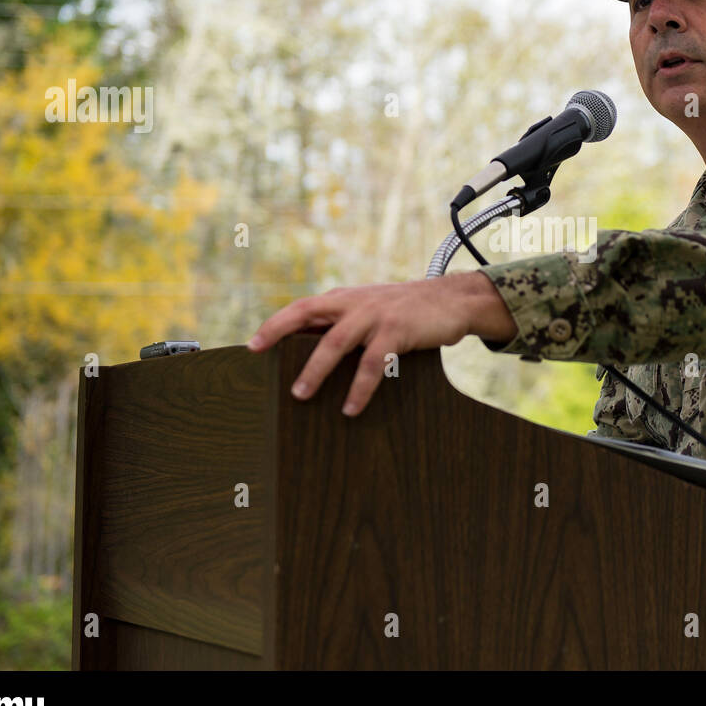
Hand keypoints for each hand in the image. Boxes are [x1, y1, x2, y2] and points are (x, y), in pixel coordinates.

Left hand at [246, 272, 516, 415]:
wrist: (453, 300)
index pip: (303, 307)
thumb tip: (312, 349)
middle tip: (258, 356)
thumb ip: (346, 323)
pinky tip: (351, 407)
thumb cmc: (409, 310)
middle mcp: (356, 303)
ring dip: (316, 369)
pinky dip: (360, 387)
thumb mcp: (373, 310)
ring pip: (336, 342)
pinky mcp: (397, 331)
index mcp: (346, 298)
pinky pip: (373, 363)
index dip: (275, 324)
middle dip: (279, 333)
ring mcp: (376, 315)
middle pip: (308, 314)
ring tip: (300, 394)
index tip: (252, 345)